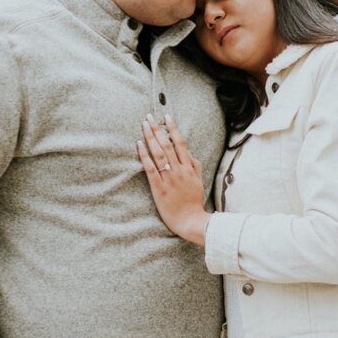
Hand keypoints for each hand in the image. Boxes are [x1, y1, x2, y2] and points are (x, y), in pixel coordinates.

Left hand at [138, 113, 208, 246]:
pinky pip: (150, 168)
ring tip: (144, 125)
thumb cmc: (194, 202)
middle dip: (157, 129)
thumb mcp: (199, 181)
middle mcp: (179, 170)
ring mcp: (169, 179)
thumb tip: (188, 152)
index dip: (173, 128)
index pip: (180, 143)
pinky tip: (139, 144)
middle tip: (149, 117)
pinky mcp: (159, 188)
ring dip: (150, 137)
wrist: (191, 221)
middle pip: (167, 145)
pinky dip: (144, 155)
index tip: (166, 117)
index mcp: (188, 168)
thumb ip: (195, 165)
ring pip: (158, 153)